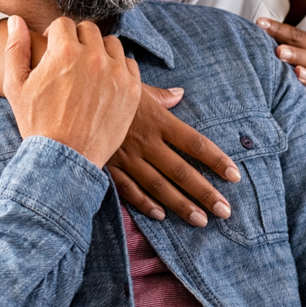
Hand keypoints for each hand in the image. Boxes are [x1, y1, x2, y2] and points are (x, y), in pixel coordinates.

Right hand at [4, 15, 141, 167]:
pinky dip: (118, 68)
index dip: (55, 36)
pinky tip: (105, 82)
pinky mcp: (132, 89)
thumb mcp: (16, 85)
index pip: (63, 23)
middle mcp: (93, 57)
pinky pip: (128, 64)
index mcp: (64, 51)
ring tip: (89, 70)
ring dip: (100, 51)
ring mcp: (115, 73)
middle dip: (77, 40)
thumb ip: (16, 48)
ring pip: (111, 44)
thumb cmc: (37, 123)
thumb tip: (16, 20)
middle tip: (71, 61)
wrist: (64, 159)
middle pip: (89, 30)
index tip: (54, 50)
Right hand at [107, 85, 240, 226]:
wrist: (71, 95)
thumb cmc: (107, 87)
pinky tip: (161, 216)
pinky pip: (129, 189)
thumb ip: (161, 95)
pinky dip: (145, 204)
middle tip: (225, 210)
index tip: (234, 175)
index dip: (216, 160)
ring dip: (181, 205)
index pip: (194, 143)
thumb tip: (180, 94)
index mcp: (157, 120)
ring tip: (201, 220)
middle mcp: (146, 141)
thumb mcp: (136, 85)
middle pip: (181, 171)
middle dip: (205, 192)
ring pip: (159, 186)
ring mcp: (127, 156)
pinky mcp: (109, 166)